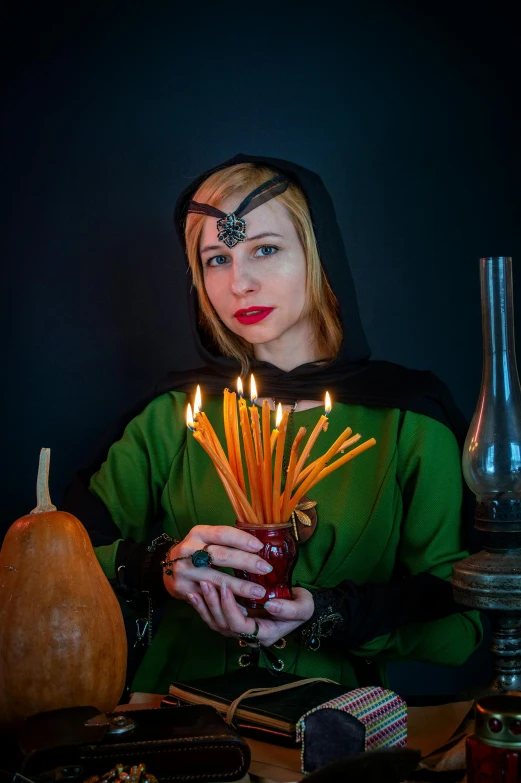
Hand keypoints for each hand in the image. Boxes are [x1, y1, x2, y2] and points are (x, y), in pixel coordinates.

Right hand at [162, 524, 271, 604]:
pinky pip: (209, 597)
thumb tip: (259, 546)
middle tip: (265, 569)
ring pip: (216, 579)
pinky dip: (227, 603)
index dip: (241, 539)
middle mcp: (189, 549)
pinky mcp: (183, 588)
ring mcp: (184, 570)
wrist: (168, 567)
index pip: (222, 533)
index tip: (260, 547)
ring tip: (259, 592)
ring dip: (240, 587)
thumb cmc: (196, 550)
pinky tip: (243, 607)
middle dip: (246, 562)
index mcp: (198, 533)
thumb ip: (226, 541)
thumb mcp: (206, 539)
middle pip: (221, 555)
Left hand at [187, 583, 313, 646]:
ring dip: (205, 605)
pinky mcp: (235, 621)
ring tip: (198, 587)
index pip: (240, 626)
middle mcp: (250, 637)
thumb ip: (289, 609)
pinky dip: (204, 607)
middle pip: (224, 626)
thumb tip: (269, 603)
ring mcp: (241, 630)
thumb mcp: (304, 607)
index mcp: (265, 634)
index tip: (226, 586)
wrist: (300, 606)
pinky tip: (195, 593)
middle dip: (213, 604)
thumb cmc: (303, 606)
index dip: (230, 608)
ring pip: (216, 623)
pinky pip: (215, 618)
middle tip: (206, 582)